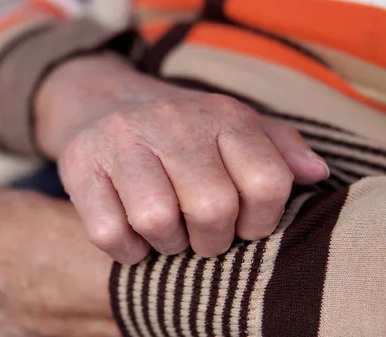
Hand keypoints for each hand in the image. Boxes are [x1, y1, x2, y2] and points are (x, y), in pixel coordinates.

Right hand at [35, 53, 329, 262]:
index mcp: (220, 114)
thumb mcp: (231, 125)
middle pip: (212, 208)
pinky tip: (135, 237)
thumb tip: (314, 174)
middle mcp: (171, 120)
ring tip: (168, 234)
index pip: (267, 181)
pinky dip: (129, 251)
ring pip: (157, 221)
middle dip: (212, 241)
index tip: (244, 224)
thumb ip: (278, 146)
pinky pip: (110, 233)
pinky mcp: (80, 166)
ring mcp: (120, 141)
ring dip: (168, 245)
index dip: (261, 221)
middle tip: (202, 236)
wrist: (100, 101)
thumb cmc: (178, 128)